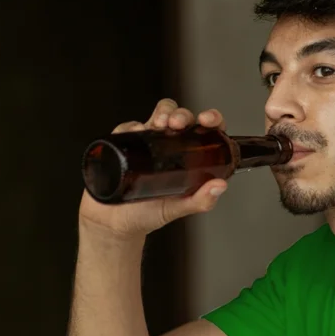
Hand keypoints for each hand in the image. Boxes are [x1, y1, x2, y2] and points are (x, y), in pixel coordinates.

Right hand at [79, 98, 228, 239]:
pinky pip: (128, 127)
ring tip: (161, 124)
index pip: (204, 131)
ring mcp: (148, 143)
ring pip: (159, 115)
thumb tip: (220, 185)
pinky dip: (132, 126)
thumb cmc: (148, 214)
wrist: (114, 223)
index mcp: (188, 158)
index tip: (208, 120)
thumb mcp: (178, 209)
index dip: (211, 119)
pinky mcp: (125, 144)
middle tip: (179, 125)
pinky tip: (136, 133)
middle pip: (180, 117)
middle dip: (182, 114)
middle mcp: (169, 146)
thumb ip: (200, 201)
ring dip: (163, 112)